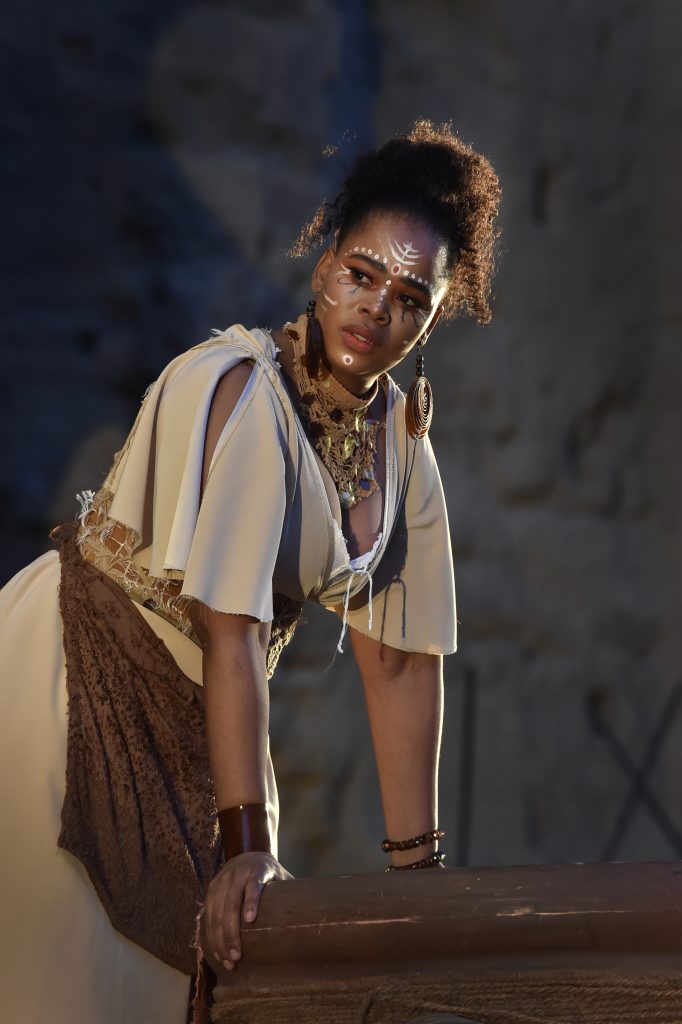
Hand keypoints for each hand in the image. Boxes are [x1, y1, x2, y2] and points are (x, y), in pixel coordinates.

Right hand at [205, 851, 292, 970]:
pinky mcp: (212, 888)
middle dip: (231, 932)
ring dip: (219, 938)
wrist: (250, 855)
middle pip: (231, 903)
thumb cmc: (271, 874)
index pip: (254, 884)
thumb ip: (291, 893)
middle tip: (237, 956)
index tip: (250, 920)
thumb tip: (312, 917)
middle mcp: (237, 872)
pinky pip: (208, 913)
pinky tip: (216, 951)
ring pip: (216, 911)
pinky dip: (210, 934)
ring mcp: (222, 879)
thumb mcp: (282, 877)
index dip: (251, 901)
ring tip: (227, 959)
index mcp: (257, 869)